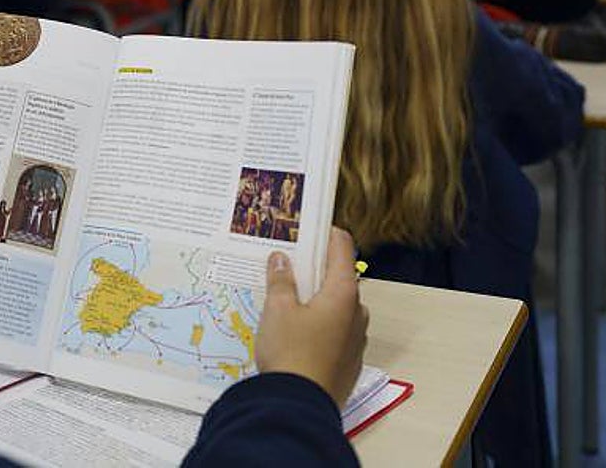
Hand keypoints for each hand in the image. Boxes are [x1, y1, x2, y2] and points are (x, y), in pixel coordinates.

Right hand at [254, 227, 367, 406]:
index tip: (312, 226)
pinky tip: (297, 331)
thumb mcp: (277, 310)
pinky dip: (320, 324)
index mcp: (343, 294)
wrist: (298, 407)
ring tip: (288, 299)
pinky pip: (336, 332)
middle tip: (289, 264)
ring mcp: (356, 340)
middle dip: (316, 270)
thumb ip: (280, 281)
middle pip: (339, 279)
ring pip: (338, 308)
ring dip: (318, 299)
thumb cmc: (291, 352)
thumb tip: (280, 260)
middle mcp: (356, 313)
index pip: (342, 249)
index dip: (327, 234)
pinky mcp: (349, 362)